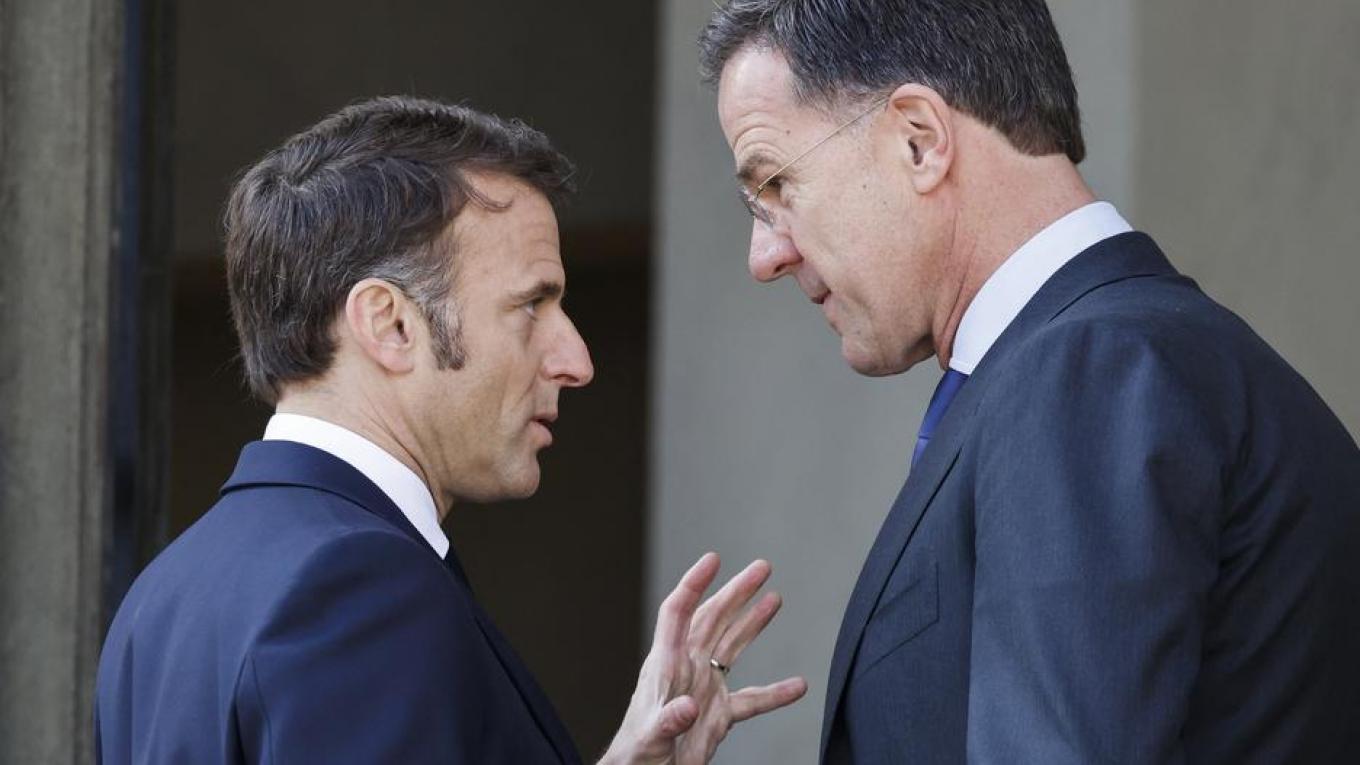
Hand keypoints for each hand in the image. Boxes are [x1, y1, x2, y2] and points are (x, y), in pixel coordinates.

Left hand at [599, 553, 807, 764]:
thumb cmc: (635, 758)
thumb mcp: (649, 738)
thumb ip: (668, 721)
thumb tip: (686, 707)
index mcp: (666, 666)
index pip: (678, 613)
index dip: (693, 584)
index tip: (713, 560)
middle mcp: (687, 669)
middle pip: (713, 619)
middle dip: (737, 591)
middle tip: (762, 567)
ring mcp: (704, 688)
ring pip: (732, 646)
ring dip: (753, 622)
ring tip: (774, 597)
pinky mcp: (718, 714)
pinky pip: (752, 699)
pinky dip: (775, 693)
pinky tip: (797, 685)